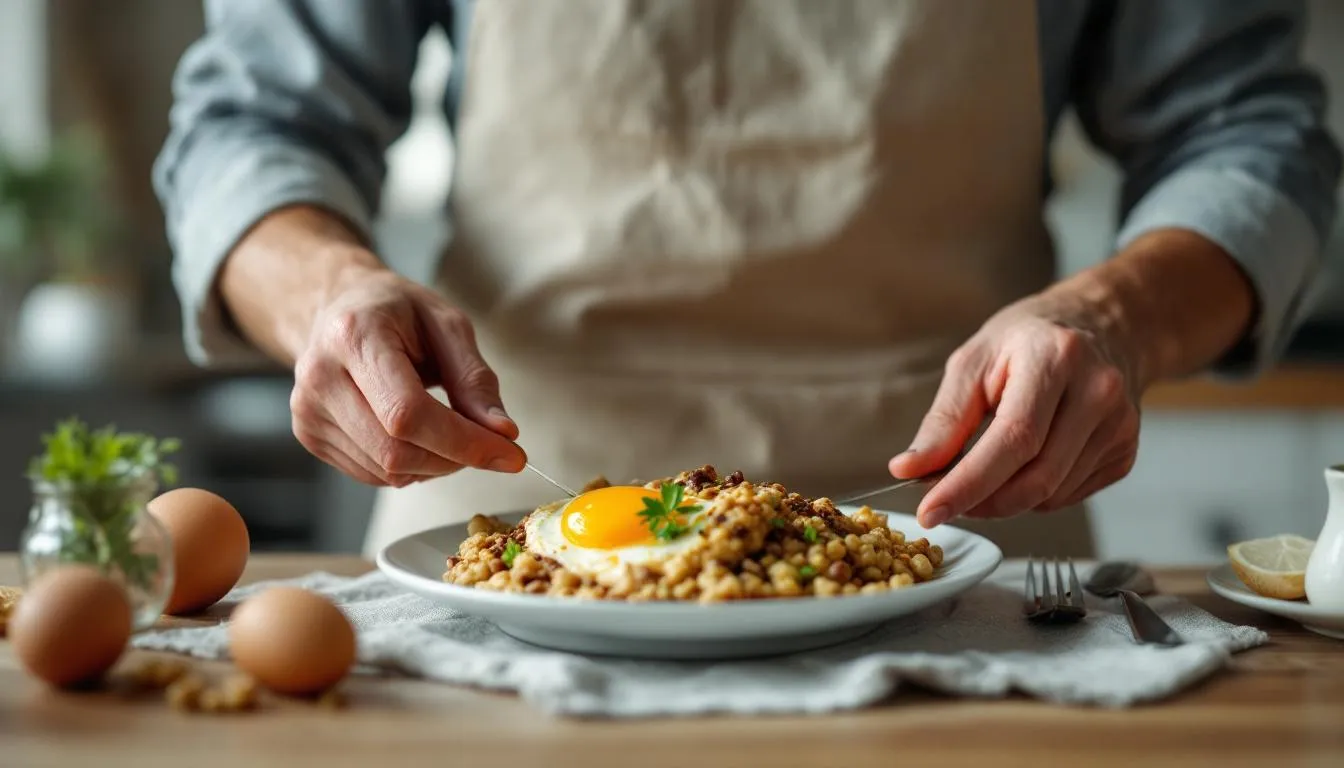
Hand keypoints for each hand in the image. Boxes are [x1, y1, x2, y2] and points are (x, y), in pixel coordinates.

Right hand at [288, 263, 525, 486]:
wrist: (337, 307)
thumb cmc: (396, 311)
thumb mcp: (447, 325)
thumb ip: (475, 380)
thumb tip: (502, 434)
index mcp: (354, 337)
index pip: (407, 413)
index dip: (463, 442)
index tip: (510, 454)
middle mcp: (320, 376)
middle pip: (396, 451)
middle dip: (455, 458)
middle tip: (486, 443)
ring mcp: (308, 411)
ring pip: (387, 471)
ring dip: (435, 465)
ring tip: (446, 428)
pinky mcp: (308, 435)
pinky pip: (372, 475)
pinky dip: (410, 467)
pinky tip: (416, 434)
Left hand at [888, 289, 1141, 527]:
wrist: (1100, 327)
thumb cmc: (1028, 341)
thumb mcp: (973, 363)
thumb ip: (944, 421)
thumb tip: (909, 469)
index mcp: (1055, 357)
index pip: (1014, 439)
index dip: (969, 483)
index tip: (931, 510)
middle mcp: (1098, 391)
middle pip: (1038, 476)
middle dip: (983, 502)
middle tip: (946, 502)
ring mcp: (1120, 424)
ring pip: (1052, 494)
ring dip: (1005, 500)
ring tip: (982, 474)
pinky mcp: (1126, 451)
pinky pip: (1069, 496)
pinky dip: (1034, 495)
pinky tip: (1022, 466)